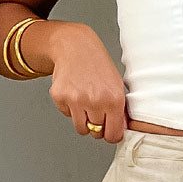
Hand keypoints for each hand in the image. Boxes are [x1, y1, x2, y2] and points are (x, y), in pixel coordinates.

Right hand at [47, 22, 128, 142]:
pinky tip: (74, 91)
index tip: (108, 129)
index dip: (111, 134)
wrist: (75, 45)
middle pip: (96, 134)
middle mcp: (96, 101)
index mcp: (114, 100)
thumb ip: (120, 110)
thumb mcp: (117, 85)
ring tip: (85, 102)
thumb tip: (121, 131)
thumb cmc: (97, 65)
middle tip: (95, 109)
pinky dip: (70, 107)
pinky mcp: (60, 96)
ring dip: (83, 120)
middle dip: (97, 126)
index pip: (113, 136)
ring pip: (81, 128)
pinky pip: (67, 115)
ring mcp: (76, 99)